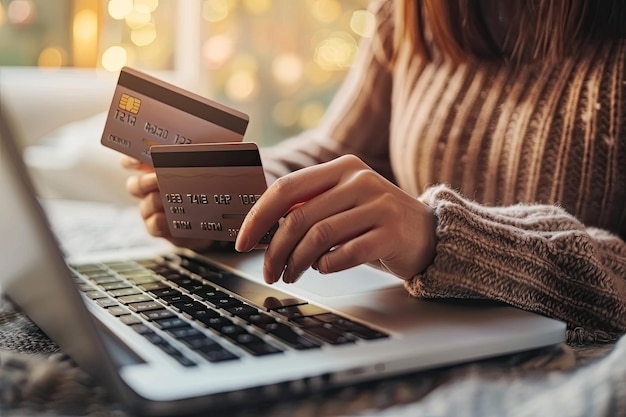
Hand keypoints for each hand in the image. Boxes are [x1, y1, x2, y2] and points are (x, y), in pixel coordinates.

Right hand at [122, 156, 212, 251]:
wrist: (216, 217)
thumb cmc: (206, 186)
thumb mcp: (202, 164)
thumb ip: (196, 152)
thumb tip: (201, 141)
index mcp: (157, 169)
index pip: (134, 162)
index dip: (131, 160)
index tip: (135, 160)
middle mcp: (151, 190)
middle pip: (134, 185)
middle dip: (145, 182)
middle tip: (158, 178)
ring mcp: (155, 210)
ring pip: (144, 206)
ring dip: (154, 201)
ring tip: (168, 198)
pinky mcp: (161, 227)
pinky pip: (152, 225)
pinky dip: (158, 222)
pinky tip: (167, 219)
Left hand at [235, 155, 436, 283]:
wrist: (427, 233)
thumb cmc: (373, 222)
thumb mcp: (341, 204)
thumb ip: (308, 208)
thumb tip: (260, 232)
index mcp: (341, 168)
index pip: (286, 188)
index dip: (258, 217)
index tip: (242, 241)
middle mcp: (359, 180)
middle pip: (299, 216)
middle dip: (275, 250)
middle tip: (269, 271)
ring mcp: (378, 204)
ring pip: (319, 236)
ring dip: (297, 262)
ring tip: (292, 274)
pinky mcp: (391, 231)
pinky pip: (345, 253)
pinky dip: (327, 265)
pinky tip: (325, 268)